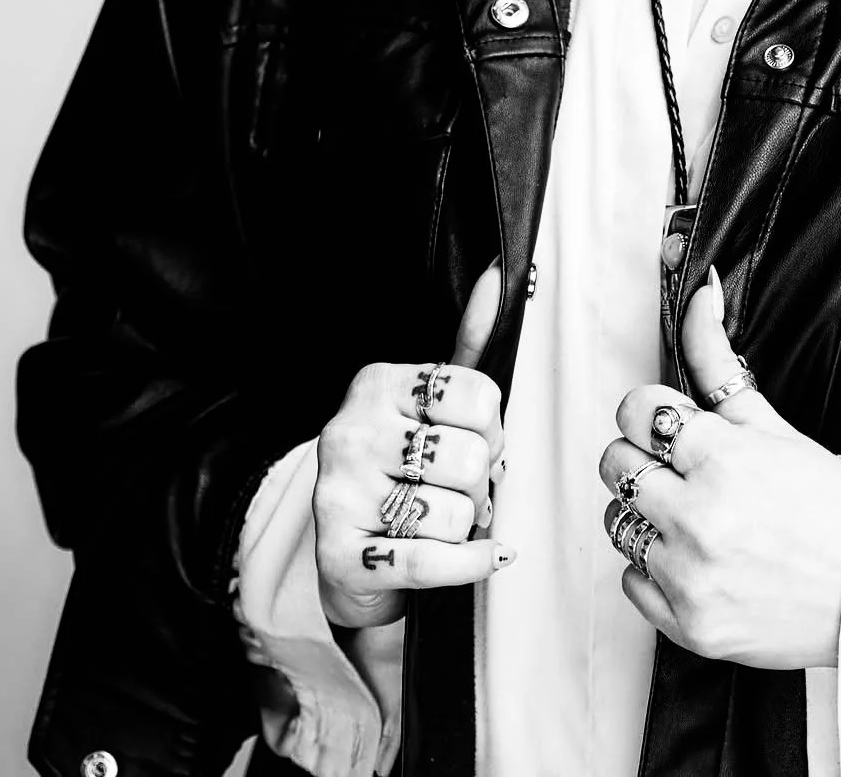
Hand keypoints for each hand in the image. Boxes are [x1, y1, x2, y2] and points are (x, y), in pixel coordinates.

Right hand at [314, 261, 513, 626]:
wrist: (353, 561)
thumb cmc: (404, 471)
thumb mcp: (432, 405)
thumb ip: (469, 344)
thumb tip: (501, 274)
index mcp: (376, 384)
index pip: (477, 395)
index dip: (493, 428)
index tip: (477, 440)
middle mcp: (349, 432)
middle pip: (469, 458)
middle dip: (482, 483)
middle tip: (464, 489)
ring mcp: (339, 495)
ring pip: (456, 514)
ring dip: (467, 526)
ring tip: (444, 520)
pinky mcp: (341, 557)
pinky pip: (434, 563)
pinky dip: (472, 564)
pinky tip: (486, 557)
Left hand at [597, 268, 840, 668]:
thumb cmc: (824, 500)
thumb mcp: (768, 419)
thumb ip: (716, 355)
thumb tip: (700, 291)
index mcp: (719, 455)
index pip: (633, 410)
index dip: (654, 415)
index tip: (675, 429)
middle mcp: (698, 515)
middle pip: (614, 464)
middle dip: (644, 459)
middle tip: (686, 472)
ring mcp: (690, 574)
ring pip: (616, 522)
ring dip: (646, 516)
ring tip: (693, 517)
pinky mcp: (688, 625)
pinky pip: (630, 582)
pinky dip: (656, 571)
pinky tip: (697, 560)